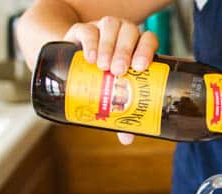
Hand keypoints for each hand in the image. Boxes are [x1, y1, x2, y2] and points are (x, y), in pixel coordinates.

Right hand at [64, 16, 158, 144]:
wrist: (74, 61)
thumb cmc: (102, 80)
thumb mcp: (113, 92)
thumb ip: (121, 112)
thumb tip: (127, 140)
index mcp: (138, 47)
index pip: (148, 40)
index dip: (146, 50)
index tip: (140, 67)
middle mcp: (124, 34)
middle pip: (130, 32)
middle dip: (125, 51)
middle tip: (118, 72)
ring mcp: (104, 29)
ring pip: (111, 27)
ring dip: (109, 46)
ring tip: (103, 67)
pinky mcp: (82, 29)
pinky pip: (88, 29)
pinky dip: (90, 42)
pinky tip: (89, 58)